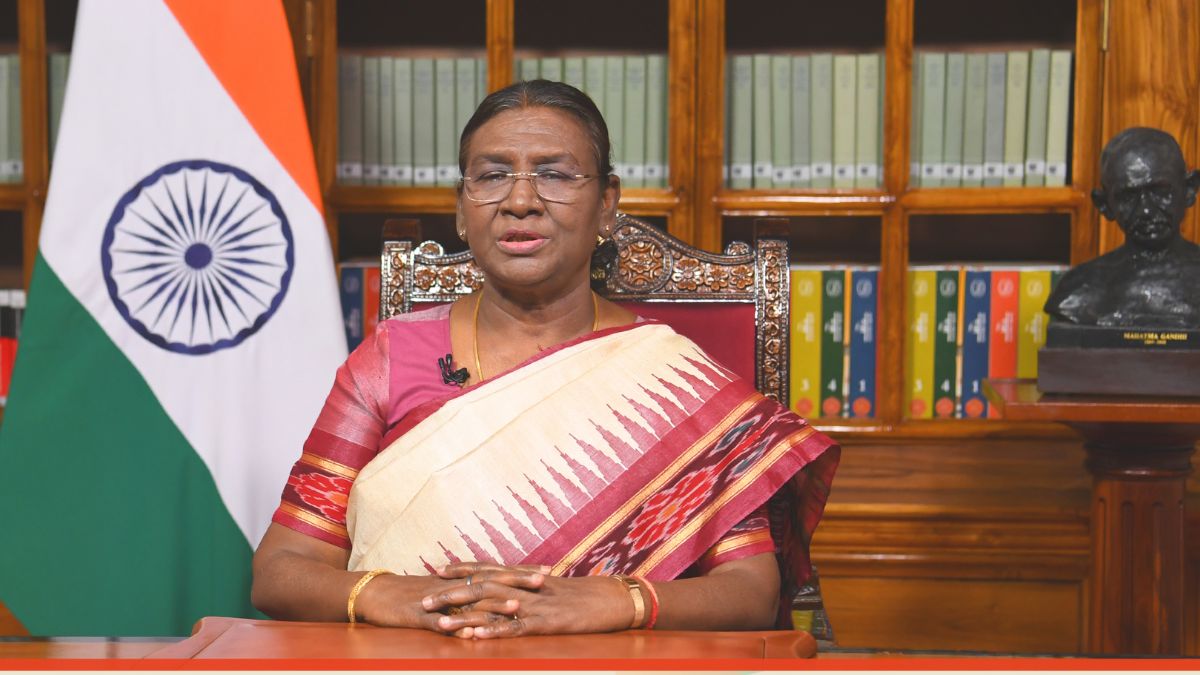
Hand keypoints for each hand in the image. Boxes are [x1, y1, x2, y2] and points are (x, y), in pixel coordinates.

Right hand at [357, 564, 547, 630]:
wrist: (377, 593)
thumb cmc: (414, 594)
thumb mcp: (446, 590)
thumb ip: (470, 591)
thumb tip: (497, 593)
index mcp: (461, 580)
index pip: (496, 572)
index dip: (520, 571)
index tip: (547, 570)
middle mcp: (454, 587)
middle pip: (489, 581)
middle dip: (516, 581)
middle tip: (542, 581)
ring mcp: (438, 602)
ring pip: (468, 602)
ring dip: (491, 604)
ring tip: (515, 606)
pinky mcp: (419, 616)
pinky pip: (436, 621)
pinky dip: (451, 626)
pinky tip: (464, 631)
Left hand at [423, 566, 634, 638]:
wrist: (613, 598)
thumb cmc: (586, 595)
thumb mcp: (555, 588)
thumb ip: (532, 587)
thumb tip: (515, 589)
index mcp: (526, 578)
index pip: (489, 568)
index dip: (463, 569)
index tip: (438, 570)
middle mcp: (524, 587)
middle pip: (480, 587)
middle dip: (450, 594)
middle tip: (423, 601)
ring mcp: (533, 604)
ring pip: (491, 608)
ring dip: (462, 615)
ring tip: (438, 622)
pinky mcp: (544, 623)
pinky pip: (512, 627)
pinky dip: (492, 631)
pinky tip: (474, 636)